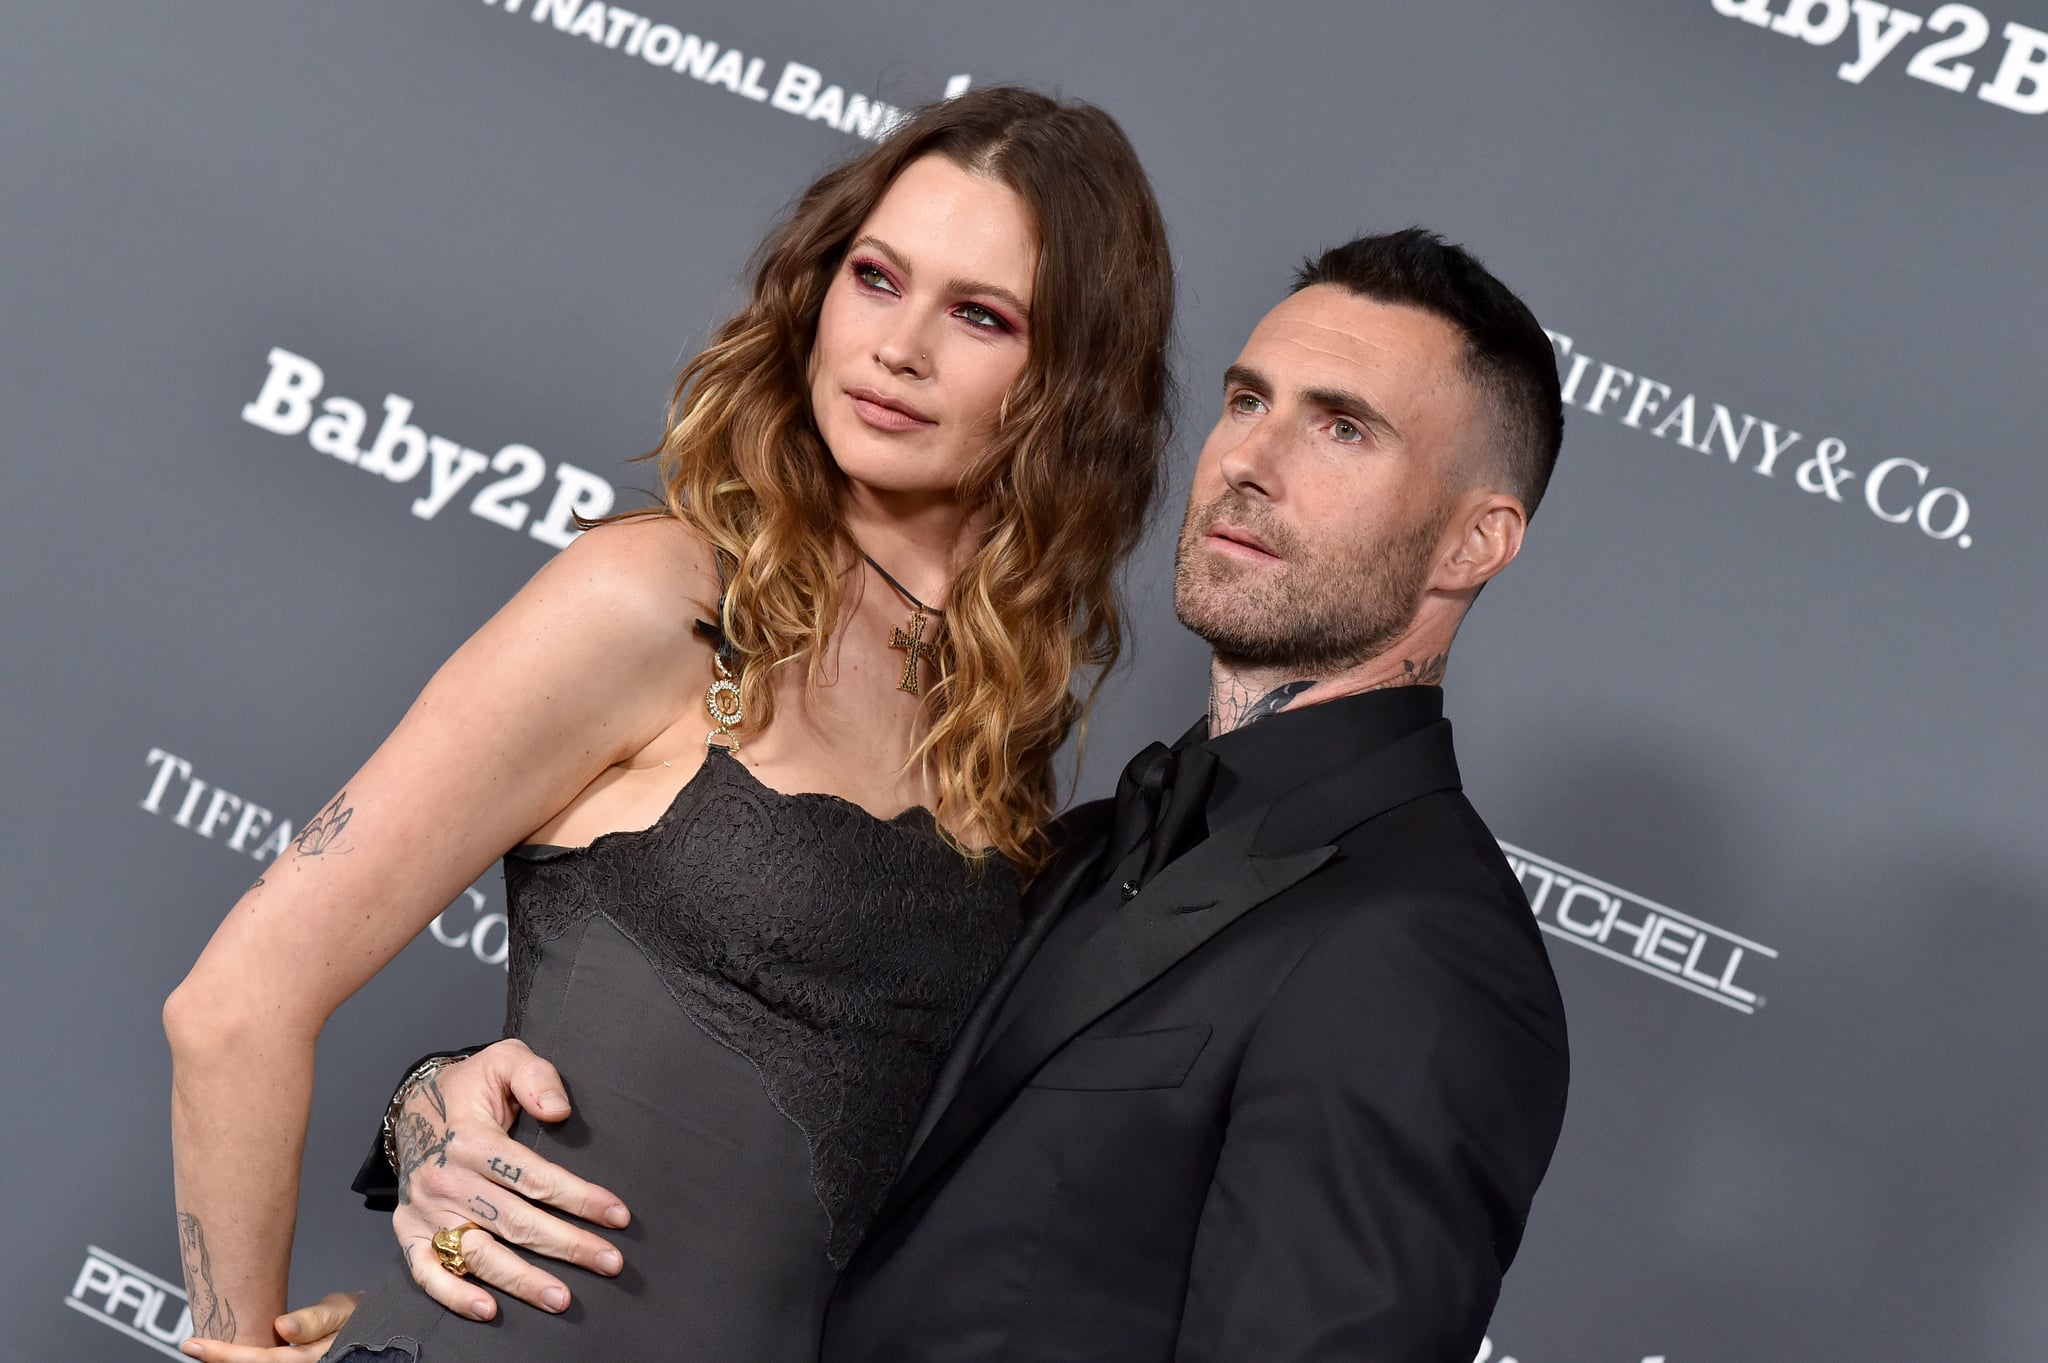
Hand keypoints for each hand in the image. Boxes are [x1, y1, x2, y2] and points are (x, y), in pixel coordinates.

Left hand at [178, 1291, 359, 1359]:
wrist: (374, 1331)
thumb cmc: (358, 1317)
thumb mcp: (343, 1309)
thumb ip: (315, 1320)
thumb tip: (284, 1326)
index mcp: (315, 1359)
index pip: (264, 1361)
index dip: (227, 1356)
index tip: (197, 1344)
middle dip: (220, 1362)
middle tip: (192, 1347)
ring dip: (230, 1362)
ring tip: (205, 1351)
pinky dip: (245, 1361)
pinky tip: (228, 1356)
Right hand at [390, 1039, 629, 1319]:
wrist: (411, 1107)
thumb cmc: (469, 1087)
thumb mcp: (505, 1060)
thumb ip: (536, 1076)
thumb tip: (558, 1110)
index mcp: (471, 1138)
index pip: (534, 1176)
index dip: (579, 1197)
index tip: (618, 1215)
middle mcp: (446, 1178)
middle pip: (515, 1221)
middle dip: (567, 1245)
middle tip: (610, 1262)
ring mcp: (425, 1210)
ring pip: (479, 1253)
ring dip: (522, 1280)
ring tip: (563, 1298)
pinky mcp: (409, 1231)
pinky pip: (427, 1272)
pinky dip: (455, 1296)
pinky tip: (490, 1310)